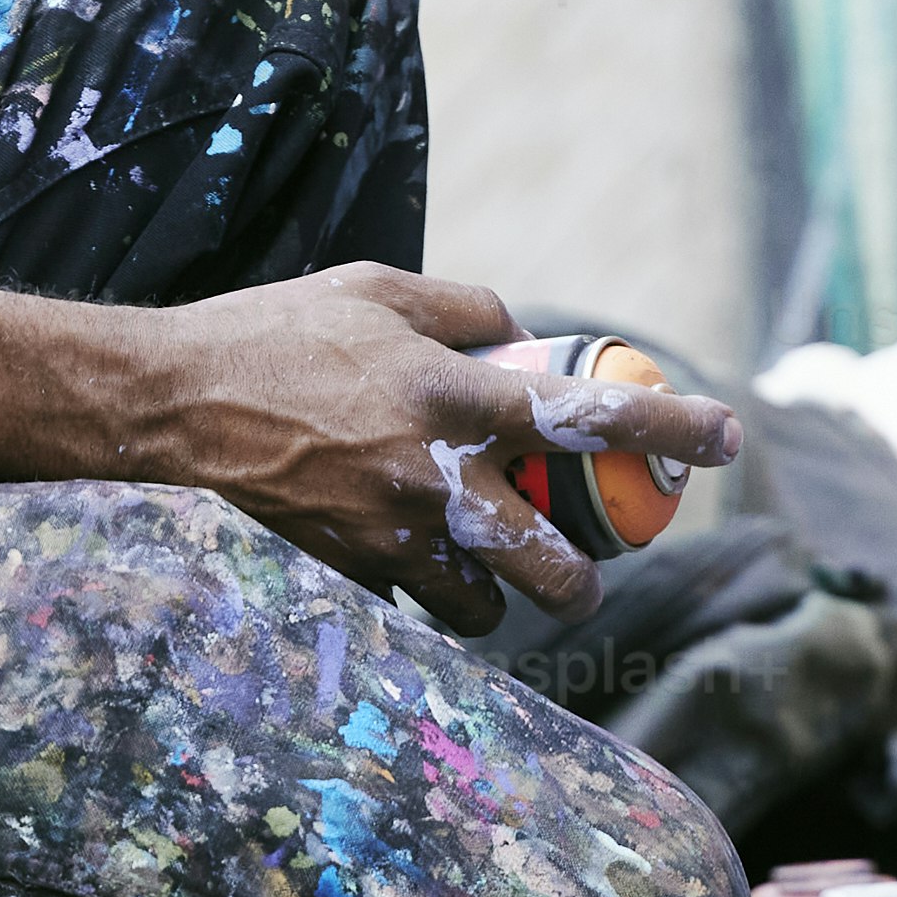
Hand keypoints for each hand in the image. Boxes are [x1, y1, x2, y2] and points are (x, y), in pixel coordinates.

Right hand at [115, 262, 744, 628]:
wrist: (168, 406)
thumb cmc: (273, 333)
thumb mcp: (377, 288)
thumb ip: (465, 310)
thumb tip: (524, 338)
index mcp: (450, 394)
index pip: (586, 419)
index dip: (668, 432)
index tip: (729, 439)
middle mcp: (432, 476)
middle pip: (553, 567)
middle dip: (582, 584)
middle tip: (585, 568)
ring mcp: (388, 536)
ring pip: (484, 607)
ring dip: (501, 597)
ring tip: (492, 567)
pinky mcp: (347, 572)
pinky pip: (415, 603)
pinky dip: (428, 591)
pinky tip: (414, 558)